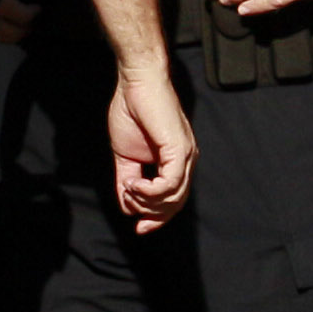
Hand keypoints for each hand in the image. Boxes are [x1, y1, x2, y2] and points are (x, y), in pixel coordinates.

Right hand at [107, 63, 196, 231]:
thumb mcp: (126, 155)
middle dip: (151, 215)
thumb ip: (127, 180)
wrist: (136, 82)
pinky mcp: (180, 149)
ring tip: (128, 189)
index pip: (173, 201)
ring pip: (172, 198)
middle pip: (174, 205)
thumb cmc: (132, 111)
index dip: (156, 218)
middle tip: (130, 208)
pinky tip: (134, 184)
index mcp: (176, 161)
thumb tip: (127, 205)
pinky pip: (170, 184)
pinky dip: (150, 191)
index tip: (138, 228)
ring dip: (145, 201)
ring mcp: (186, 155)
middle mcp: (186, 160)